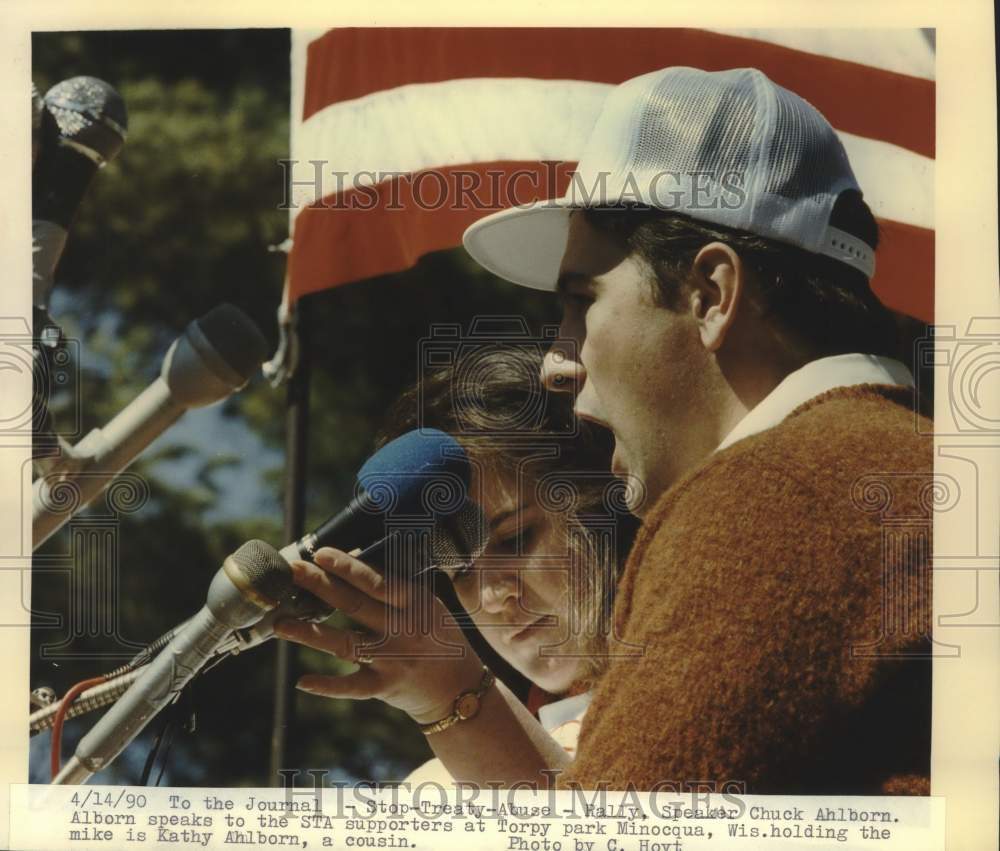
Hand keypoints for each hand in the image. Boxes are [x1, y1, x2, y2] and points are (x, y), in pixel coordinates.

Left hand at [274, 547, 484, 724]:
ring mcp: (393, 659)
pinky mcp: (385, 686)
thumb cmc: (439, 637)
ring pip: (345, 644)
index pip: (377, 582)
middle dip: (320, 586)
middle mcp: (403, 629)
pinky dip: (327, 685)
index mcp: (415, 603)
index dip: (348, 567)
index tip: (321, 553)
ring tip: (280, 624)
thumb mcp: (429, 606)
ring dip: (309, 633)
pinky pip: (352, 686)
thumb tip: (355, 564)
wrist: (460, 687)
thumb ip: (396, 590)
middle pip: (354, 606)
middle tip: (292, 571)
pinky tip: (301, 681)